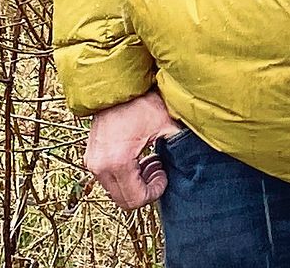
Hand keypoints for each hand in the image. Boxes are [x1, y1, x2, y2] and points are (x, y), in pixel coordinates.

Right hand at [82, 90, 183, 209]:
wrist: (115, 87)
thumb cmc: (140, 103)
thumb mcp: (166, 123)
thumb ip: (180, 144)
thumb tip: (198, 154)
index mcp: (118, 163)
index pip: (136, 199)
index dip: (155, 192)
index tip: (165, 175)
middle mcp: (100, 167)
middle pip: (124, 201)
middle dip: (145, 190)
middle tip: (159, 170)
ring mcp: (93, 163)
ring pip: (116, 192)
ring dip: (136, 183)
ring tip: (152, 161)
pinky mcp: (91, 158)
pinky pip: (109, 180)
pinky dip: (126, 176)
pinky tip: (140, 159)